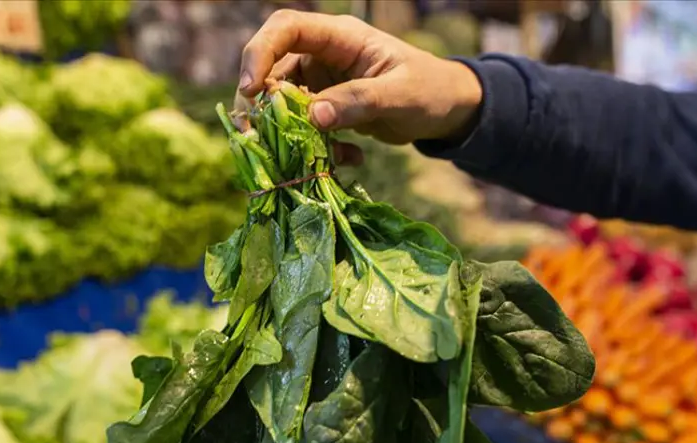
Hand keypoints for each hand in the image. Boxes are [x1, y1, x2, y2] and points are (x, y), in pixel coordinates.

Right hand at [238, 9, 482, 161]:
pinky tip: (348, 159)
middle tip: (259, 138)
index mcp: (340, 37)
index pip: (285, 29)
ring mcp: (322, 82)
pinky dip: (315, 147)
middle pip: (272, 69)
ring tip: (311, 158)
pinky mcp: (326, 108)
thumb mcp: (400, 96)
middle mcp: (323, 55)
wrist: (446, 111)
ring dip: (289, 133)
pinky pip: (303, 127)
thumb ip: (358, 102)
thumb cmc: (430, 91)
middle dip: (263, 105)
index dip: (260, 53)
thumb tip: (313, 116)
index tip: (250, 89)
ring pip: (283, 104)